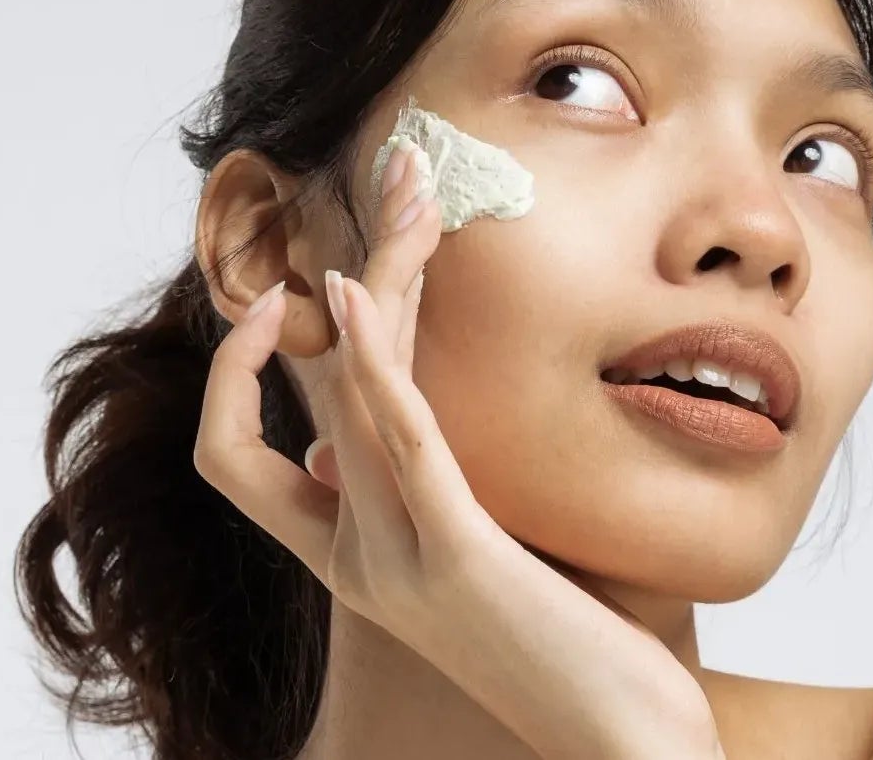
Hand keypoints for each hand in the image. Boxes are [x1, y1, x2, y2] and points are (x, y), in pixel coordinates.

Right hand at [194, 144, 725, 759]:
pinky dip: (366, 359)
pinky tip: (354, 290)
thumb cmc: (584, 662)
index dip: (250, 370)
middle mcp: (355, 554)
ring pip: (350, 390)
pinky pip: (395, 439)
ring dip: (376, 274)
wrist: (623, 754)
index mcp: (354, 558)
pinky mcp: (456, 556)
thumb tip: (417, 442)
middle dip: (346, 267)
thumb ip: (448, 501)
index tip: (317, 286)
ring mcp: (396, 559)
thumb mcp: (497, 566)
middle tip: (400, 170)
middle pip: (309, 387)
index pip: (249, 450)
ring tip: (406, 187)